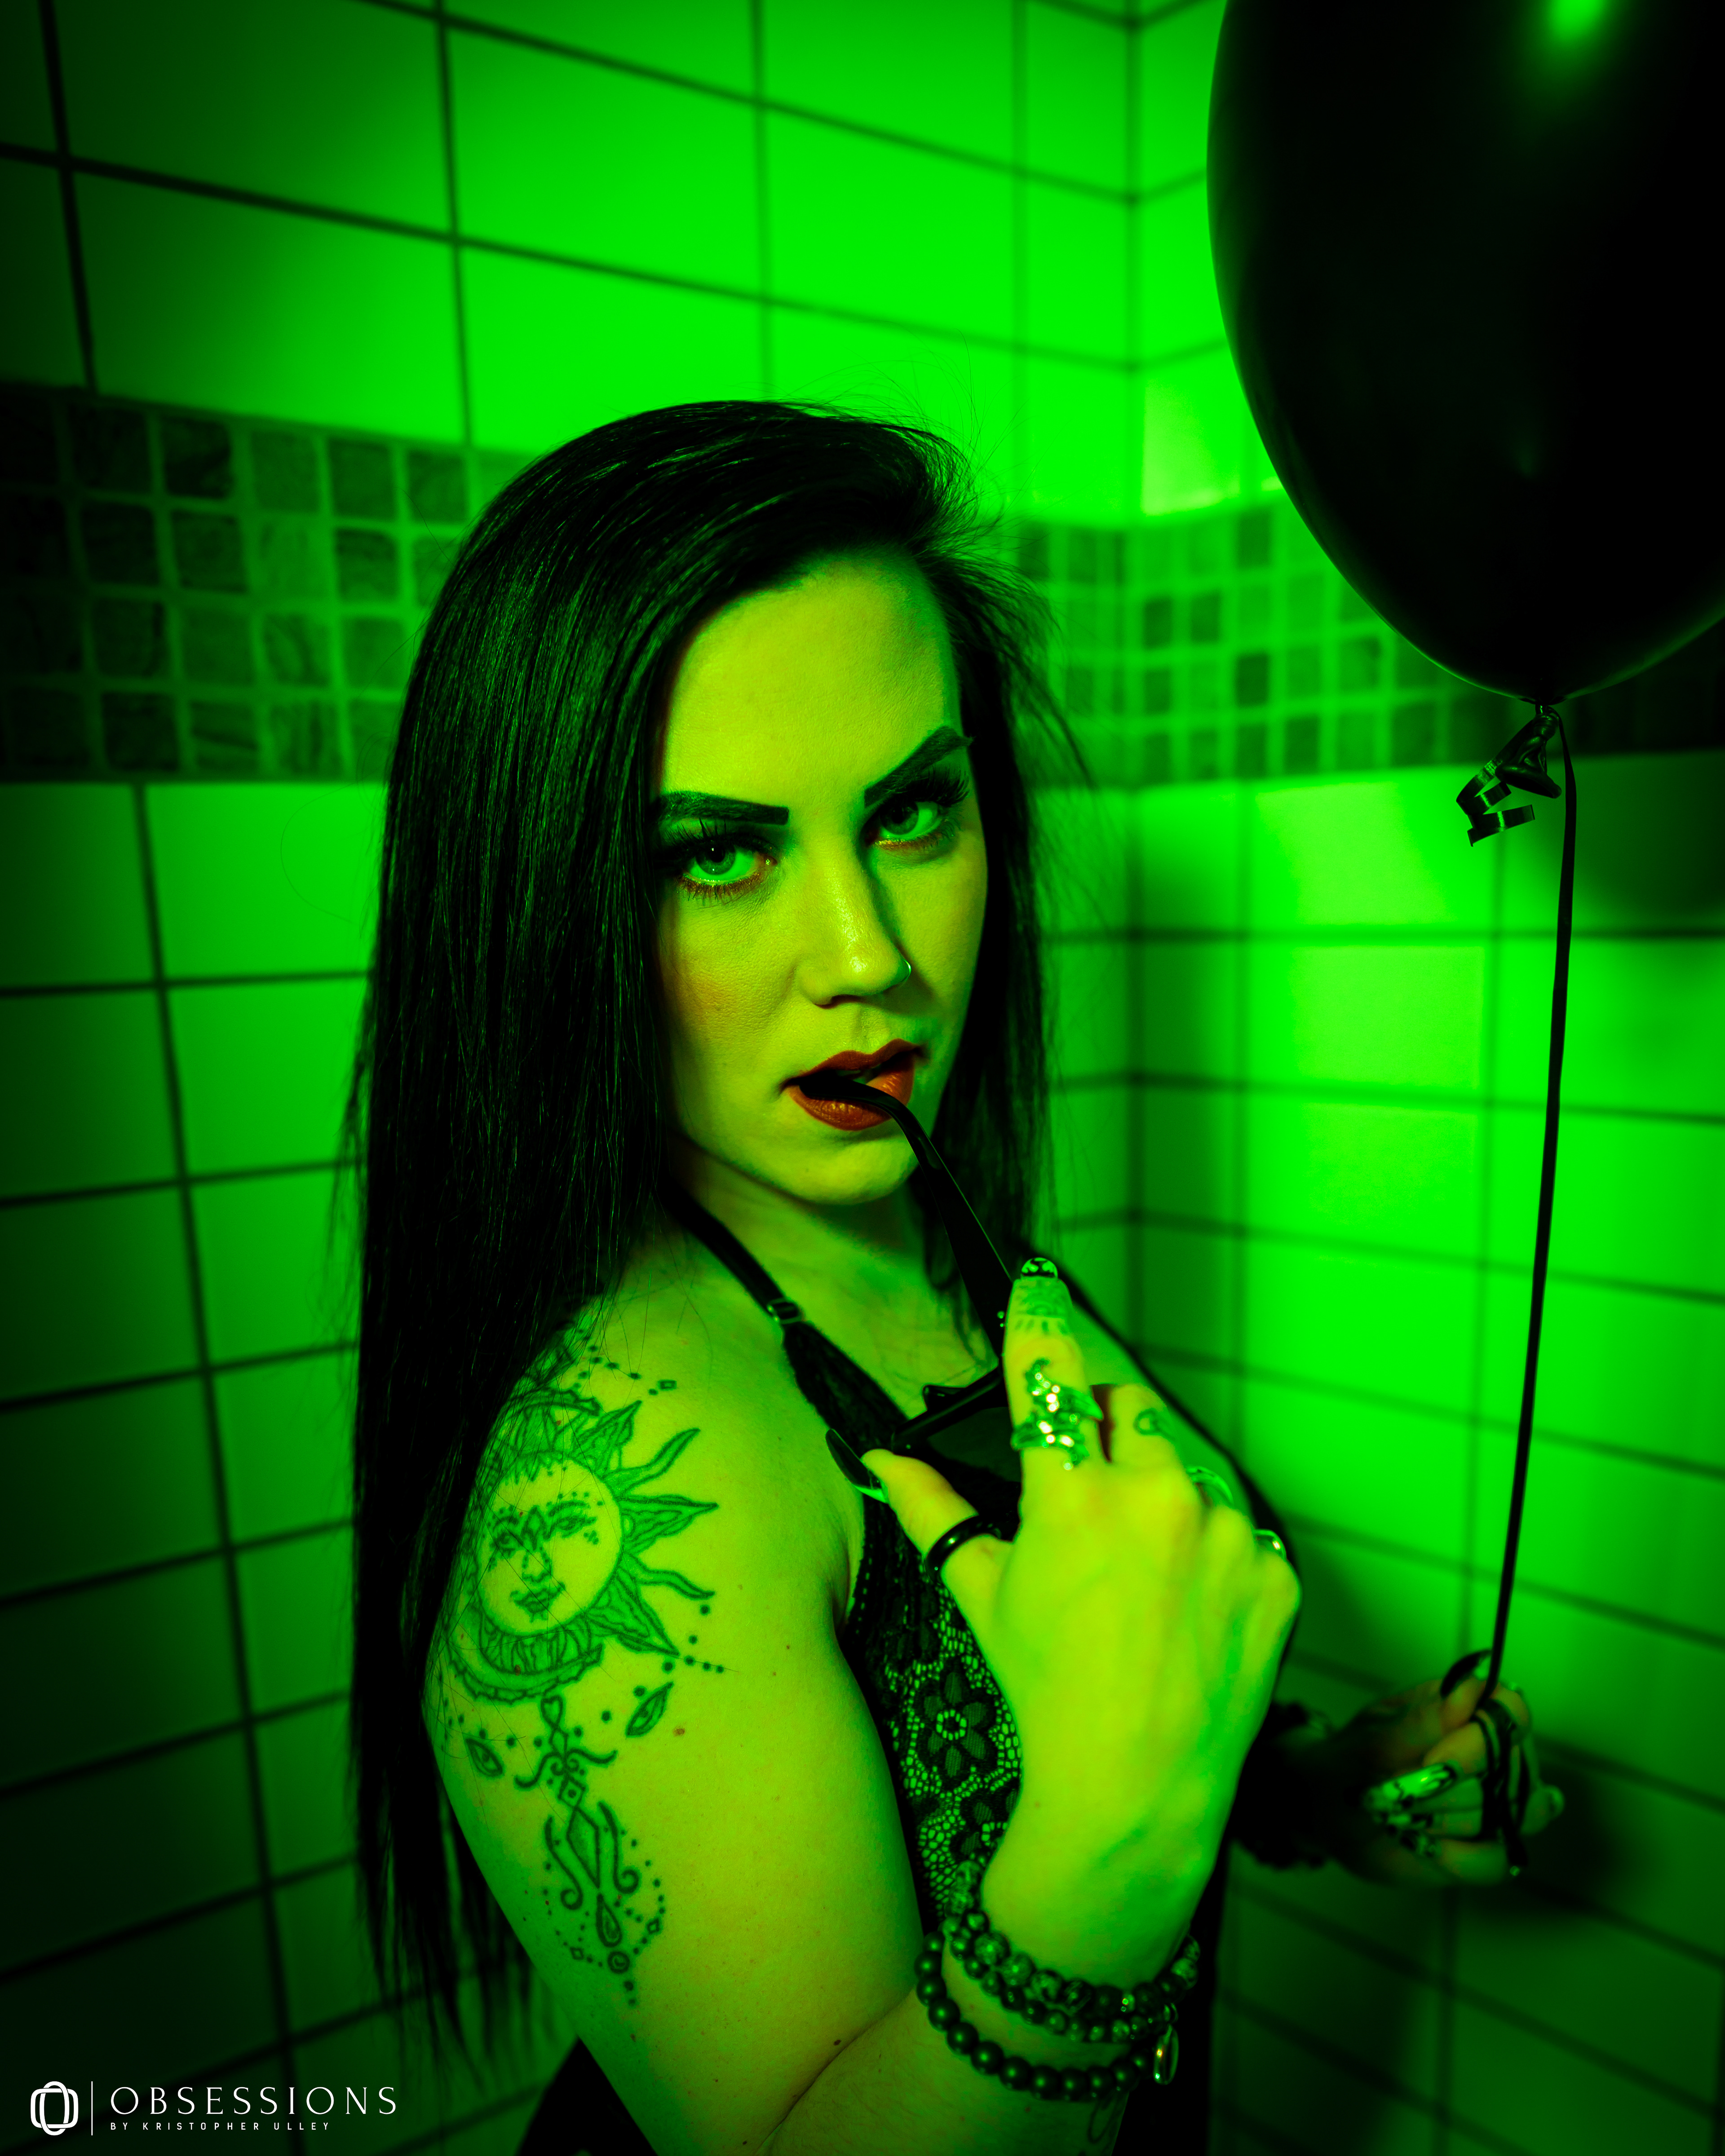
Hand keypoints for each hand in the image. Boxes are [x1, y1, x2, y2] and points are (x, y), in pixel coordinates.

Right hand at [858, 1261, 1301, 1869]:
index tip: (1037, 1280)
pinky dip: (1215, 1557)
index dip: (1038, 1320)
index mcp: (1073, 1498)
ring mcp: (1227, 1534)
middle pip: (1129, 1409)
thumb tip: (879, 1456)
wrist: (1136, 1790)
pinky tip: (1187, 1611)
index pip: (1050, 1375)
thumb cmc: (1046, 1692)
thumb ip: (933, 1513)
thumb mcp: (983, 1597)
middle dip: (1105, 1428)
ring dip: (1163, 1500)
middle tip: (1086, 1489)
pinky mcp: (1277, 1573)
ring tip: (1143, 1580)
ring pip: (1187, 1474)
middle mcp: (1155, 1498)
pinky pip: (1242, 1534)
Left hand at [1282, 1660, 1564, 1886]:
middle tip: (1398, 1794)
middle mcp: (1493, 1755)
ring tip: (1404, 1816)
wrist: (1330, 1813)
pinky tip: (1428, 1848)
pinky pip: (1500, 1860)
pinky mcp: (1489, 1847)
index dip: (1482, 1740)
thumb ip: (1422, 1722)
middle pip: (1514, 1768)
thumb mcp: (1373, 1742)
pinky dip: (1462, 1859)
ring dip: (1450, 1821)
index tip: (1433, 1761)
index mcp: (1464, 1711)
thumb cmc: (1351, 1762)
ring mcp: (1498, 1803)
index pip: (1510, 1711)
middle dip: (1449, 1790)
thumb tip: (1470, 1688)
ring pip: (1512, 1816)